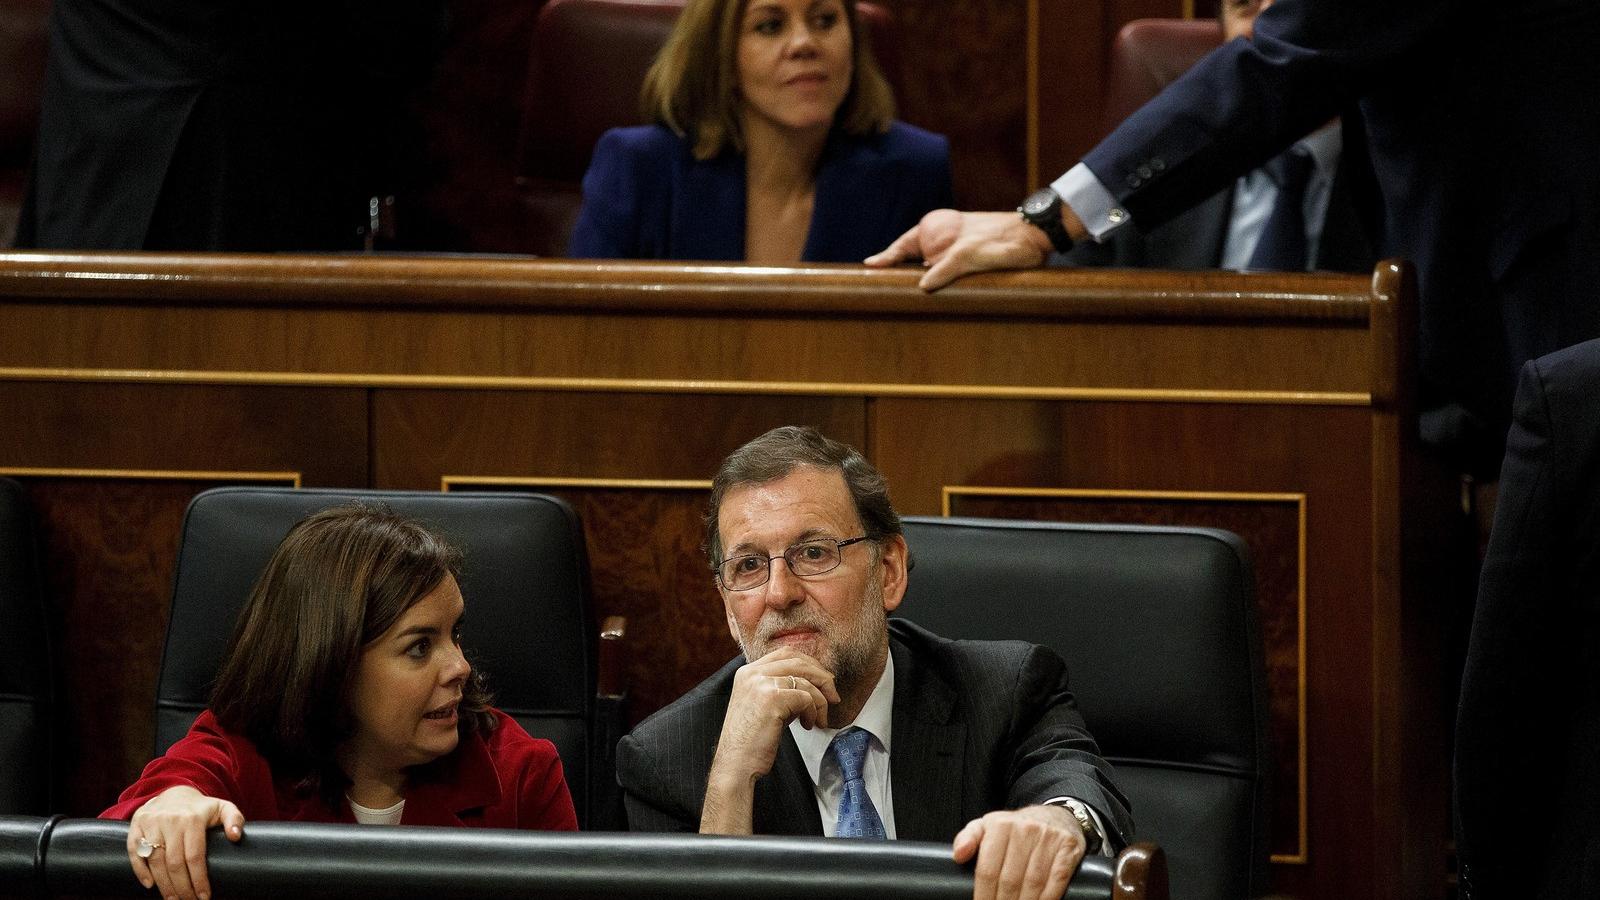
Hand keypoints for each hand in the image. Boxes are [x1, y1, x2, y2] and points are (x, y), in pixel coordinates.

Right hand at [127, 785, 244, 899]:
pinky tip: (150, 885)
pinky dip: (140, 871)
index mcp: (192, 819)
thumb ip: (235, 819)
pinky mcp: (136, 826)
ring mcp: (151, 823)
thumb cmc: (201, 808)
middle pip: (174, 862)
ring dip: (163, 884)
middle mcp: (170, 820)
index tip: (204, 896)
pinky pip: (134, 851)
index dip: (199, 879)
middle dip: (182, 888)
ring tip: (173, 899)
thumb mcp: (223, 808)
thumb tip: (236, 837)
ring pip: (154, 860)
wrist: (173, 793)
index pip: (195, 856)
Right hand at [700, 647, 839, 833]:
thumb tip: (814, 682)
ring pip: (806, 680)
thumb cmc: (752, 741)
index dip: (809, 664)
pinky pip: (806, 697)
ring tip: (818, 720)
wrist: (736, 765)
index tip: (823, 681)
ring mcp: (761, 683)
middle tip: (833, 697)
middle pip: (798, 661)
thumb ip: (782, 689)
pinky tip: (807, 726)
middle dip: (821, 677)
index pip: (786, 654)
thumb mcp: (764, 706)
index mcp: (747, 672)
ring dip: (820, 701)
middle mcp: (752, 673)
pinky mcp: (772, 698)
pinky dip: (813, 712)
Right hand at [864, 210, 1053, 291]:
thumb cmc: (1001, 240)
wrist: (1034, 238)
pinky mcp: (967, 265)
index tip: (868, 268)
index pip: (902, 246)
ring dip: (921, 285)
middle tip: (880, 293)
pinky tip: (933, 302)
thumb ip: (945, 268)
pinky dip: (938, 289)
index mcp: (936, 228)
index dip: (885, 259)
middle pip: (912, 261)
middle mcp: (942, 239)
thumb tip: (922, 287)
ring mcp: (953, 252)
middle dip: (899, 276)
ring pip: (929, 272)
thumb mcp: (969, 254)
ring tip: (902, 301)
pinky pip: (945, 279)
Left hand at [952, 804, 1087, 899]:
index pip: (988, 870)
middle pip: (1010, 880)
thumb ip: (969, 838)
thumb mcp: (989, 825)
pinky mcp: (1067, 848)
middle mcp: (1025, 829)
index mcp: (1000, 825)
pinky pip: (1056, 880)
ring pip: (1033, 883)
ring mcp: (1048, 838)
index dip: (984, 895)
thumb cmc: (1017, 827)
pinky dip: (1047, 899)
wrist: (1057, 816)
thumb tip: (958, 855)